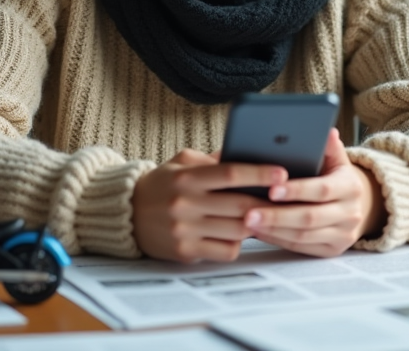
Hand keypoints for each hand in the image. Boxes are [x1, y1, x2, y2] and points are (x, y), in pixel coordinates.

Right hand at [132, 148, 285, 262]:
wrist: (126, 213)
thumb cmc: (162, 185)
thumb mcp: (182, 162)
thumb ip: (213, 160)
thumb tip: (248, 155)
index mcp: (187, 178)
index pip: (230, 174)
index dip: (260, 174)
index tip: (282, 173)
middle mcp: (185, 204)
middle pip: (240, 205)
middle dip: (266, 203)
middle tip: (283, 199)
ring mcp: (185, 230)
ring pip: (237, 230)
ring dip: (254, 224)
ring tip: (261, 215)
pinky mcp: (185, 252)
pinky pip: (225, 251)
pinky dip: (237, 243)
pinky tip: (236, 234)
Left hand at [243, 128, 385, 256]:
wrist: (360, 206)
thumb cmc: (337, 179)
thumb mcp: (337, 160)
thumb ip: (329, 147)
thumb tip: (326, 131)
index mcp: (351, 187)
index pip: (322, 190)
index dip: (296, 190)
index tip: (272, 189)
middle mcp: (350, 214)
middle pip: (309, 217)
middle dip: (277, 215)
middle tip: (249, 212)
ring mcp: (342, 235)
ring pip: (303, 236)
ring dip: (273, 229)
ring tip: (249, 221)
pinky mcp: (331, 250)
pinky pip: (301, 248)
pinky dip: (278, 239)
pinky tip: (260, 231)